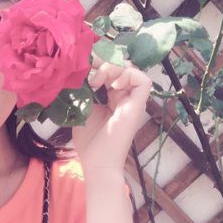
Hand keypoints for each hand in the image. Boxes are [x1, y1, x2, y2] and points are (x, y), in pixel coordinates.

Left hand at [72, 55, 151, 169]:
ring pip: (132, 68)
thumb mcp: (82, 108)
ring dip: (112, 68)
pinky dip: (128, 76)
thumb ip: (83, 90)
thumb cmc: (89, 141)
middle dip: (104, 61)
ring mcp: (133, 100)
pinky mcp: (139, 105)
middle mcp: (125, 96)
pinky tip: (111, 86)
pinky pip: (143, 80)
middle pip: (121, 64)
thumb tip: (78, 70)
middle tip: (88, 68)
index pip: (111, 69)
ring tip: (96, 81)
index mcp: (112, 96)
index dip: (99, 62)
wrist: (97, 162)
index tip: (83, 65)